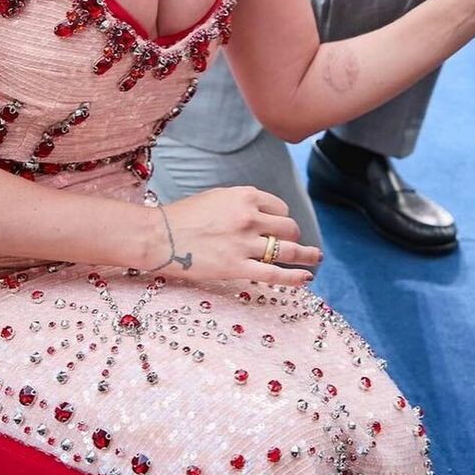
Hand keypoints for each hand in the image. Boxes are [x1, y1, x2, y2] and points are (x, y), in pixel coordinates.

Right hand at [157, 187, 321, 286]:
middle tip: (292, 244)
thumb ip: (241, 203)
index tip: (280, 227)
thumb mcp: (216, 197)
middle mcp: (249, 217)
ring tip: (315, 259)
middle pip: (288, 228)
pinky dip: (294, 277)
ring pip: (287, 250)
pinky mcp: (237, 267)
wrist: (159, 236)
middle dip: (292, 236)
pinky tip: (306, 278)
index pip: (280, 208)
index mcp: (244, 196)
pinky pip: (274, 274)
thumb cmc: (183, 216)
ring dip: (306, 255)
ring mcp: (245, 243)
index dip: (282, 219)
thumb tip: (262, 215)